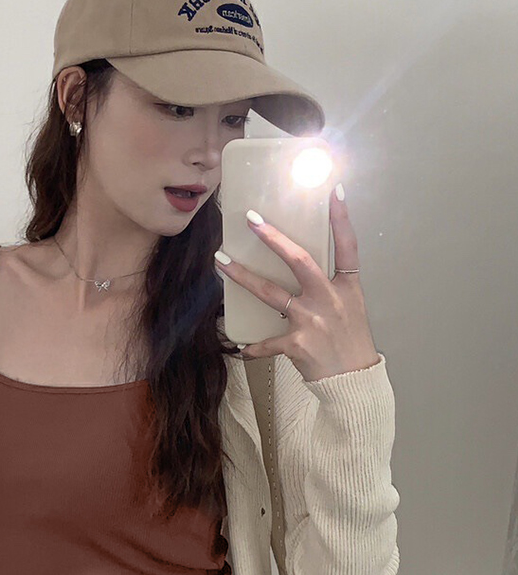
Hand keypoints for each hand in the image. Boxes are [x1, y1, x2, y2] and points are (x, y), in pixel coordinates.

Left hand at [214, 184, 379, 382]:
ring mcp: (311, 320)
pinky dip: (253, 347)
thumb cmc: (351, 344)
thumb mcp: (350, 309)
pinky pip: (267, 341)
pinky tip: (241, 348)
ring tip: (220, 262)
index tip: (334, 191)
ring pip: (270, 293)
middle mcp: (329, 299)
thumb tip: (303, 271)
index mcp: (346, 288)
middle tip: (251, 219)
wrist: (354, 383)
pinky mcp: (296, 343)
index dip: (342, 219)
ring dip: (242, 276)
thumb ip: (329, 288)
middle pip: (299, 261)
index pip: (347, 247)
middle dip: (273, 238)